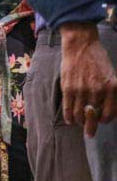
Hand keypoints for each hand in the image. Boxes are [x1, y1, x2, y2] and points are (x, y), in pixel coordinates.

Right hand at [60, 22, 116, 136]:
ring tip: (78, 123)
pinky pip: (68, 108)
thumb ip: (110, 91)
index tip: (102, 120)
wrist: (81, 45)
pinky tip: (69, 120)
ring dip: (79, 121)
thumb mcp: (111, 74)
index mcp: (112, 87)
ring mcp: (82, 90)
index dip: (106, 119)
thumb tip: (105, 108)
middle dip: (91, 128)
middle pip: (94, 117)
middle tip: (89, 134)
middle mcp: (98, 91)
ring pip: (80, 114)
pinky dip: (69, 117)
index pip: (110, 113)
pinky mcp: (68, 89)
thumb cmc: (97, 58)